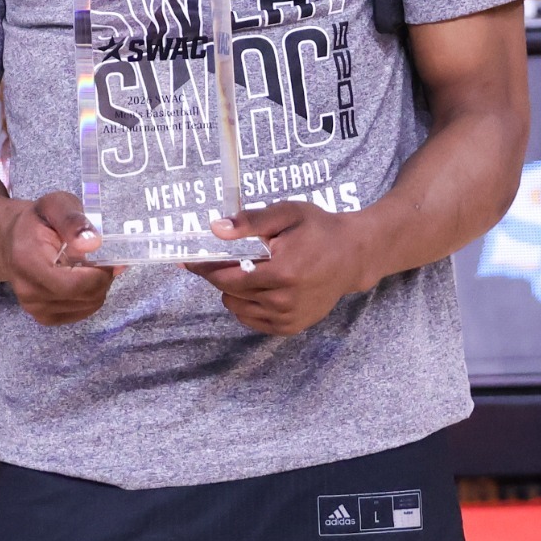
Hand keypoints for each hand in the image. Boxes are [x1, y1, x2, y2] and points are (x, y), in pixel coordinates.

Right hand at [1, 191, 121, 325]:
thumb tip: (93, 244)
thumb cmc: (37, 221)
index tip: (107, 257)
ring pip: (87, 306)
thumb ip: (73, 220)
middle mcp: (27, 290)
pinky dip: (90, 297)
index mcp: (27, 261)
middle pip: (84, 296)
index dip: (99, 274)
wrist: (12, 240)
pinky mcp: (43, 317)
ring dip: (98, 287)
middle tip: (100, 260)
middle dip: (102, 279)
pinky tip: (80, 280)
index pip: (73, 284)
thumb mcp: (55, 205)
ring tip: (87, 267)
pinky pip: (82, 313)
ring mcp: (34, 307)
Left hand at [188, 203, 377, 334]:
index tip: (187, 259)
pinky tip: (259, 286)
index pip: (226, 277)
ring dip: (234, 290)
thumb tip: (216, 229)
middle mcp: (285, 301)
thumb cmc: (318, 230)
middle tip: (225, 257)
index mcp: (283, 273)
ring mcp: (289, 317)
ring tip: (250, 270)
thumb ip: (250, 221)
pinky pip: (252, 320)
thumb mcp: (286, 214)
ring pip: (237, 308)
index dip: (204, 268)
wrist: (354, 255)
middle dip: (220, 275)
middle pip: (229, 293)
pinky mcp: (292, 326)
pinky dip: (247, 304)